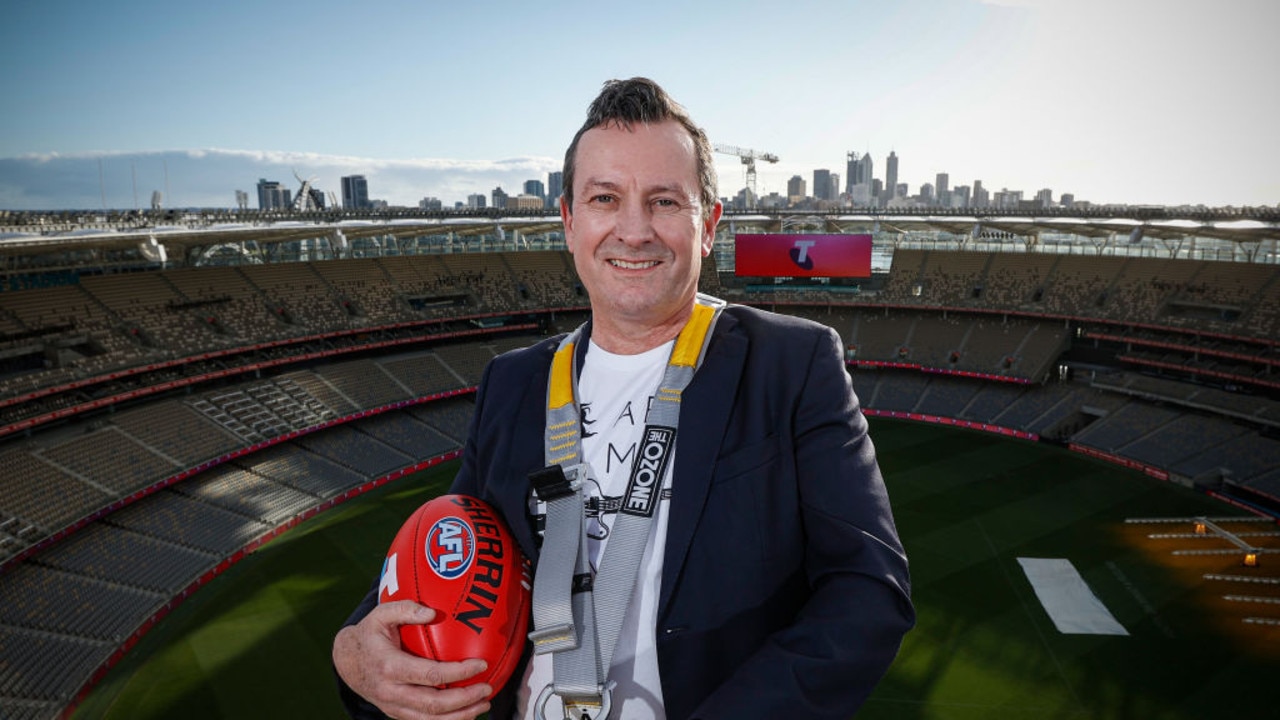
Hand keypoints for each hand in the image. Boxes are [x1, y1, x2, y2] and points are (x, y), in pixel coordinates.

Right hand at [333, 600, 492, 719]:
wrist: (346, 662)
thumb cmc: (369, 634)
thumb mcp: (381, 614)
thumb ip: (405, 609)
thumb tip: (433, 612)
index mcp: (390, 667)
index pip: (431, 674)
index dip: (458, 672)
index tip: (481, 664)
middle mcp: (391, 692)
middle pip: (433, 704)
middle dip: (464, 700)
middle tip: (487, 689)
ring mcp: (393, 706)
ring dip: (460, 716)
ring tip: (483, 705)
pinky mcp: (396, 714)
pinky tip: (466, 713)